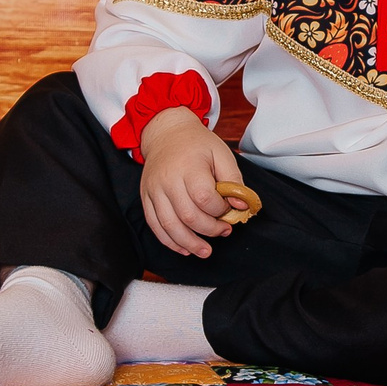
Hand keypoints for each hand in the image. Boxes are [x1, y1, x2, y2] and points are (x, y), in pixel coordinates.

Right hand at [139, 108, 246, 260]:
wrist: (166, 133)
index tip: (228, 209)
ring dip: (189, 243)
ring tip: (205, 251)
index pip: (204, 198)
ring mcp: (153, 190)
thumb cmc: (197, 144)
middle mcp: (167, 180)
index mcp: (188, 167)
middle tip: (224, 231)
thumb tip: (241, 206)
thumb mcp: (222, 154)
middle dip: (210, 230)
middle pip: (188, 216)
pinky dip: (169, 241)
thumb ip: (234, 180)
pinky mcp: (145, 197)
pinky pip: (155, 225)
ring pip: (169, 225)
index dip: (220, 210)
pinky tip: (184, 248)